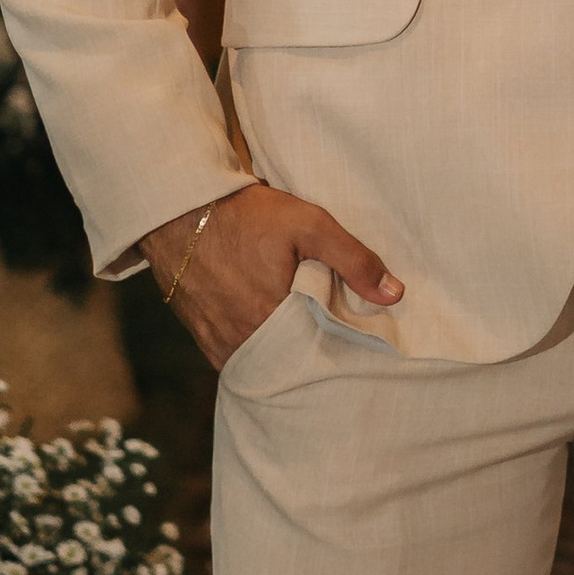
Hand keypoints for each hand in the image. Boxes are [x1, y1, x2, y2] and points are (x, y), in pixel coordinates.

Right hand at [140, 177, 403, 372]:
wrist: (179, 211)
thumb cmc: (246, 215)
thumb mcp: (309, 224)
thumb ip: (353, 259)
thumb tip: (394, 295)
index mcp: (275, 319)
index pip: (326, 350)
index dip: (346, 344)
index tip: (364, 339)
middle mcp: (246, 342)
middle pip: (297, 362)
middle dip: (318, 353)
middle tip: (337, 338)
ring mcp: (223, 345)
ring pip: (270, 363)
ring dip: (289, 353)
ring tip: (309, 334)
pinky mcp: (207, 342)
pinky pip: (244, 360)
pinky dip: (263, 352)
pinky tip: (277, 335)